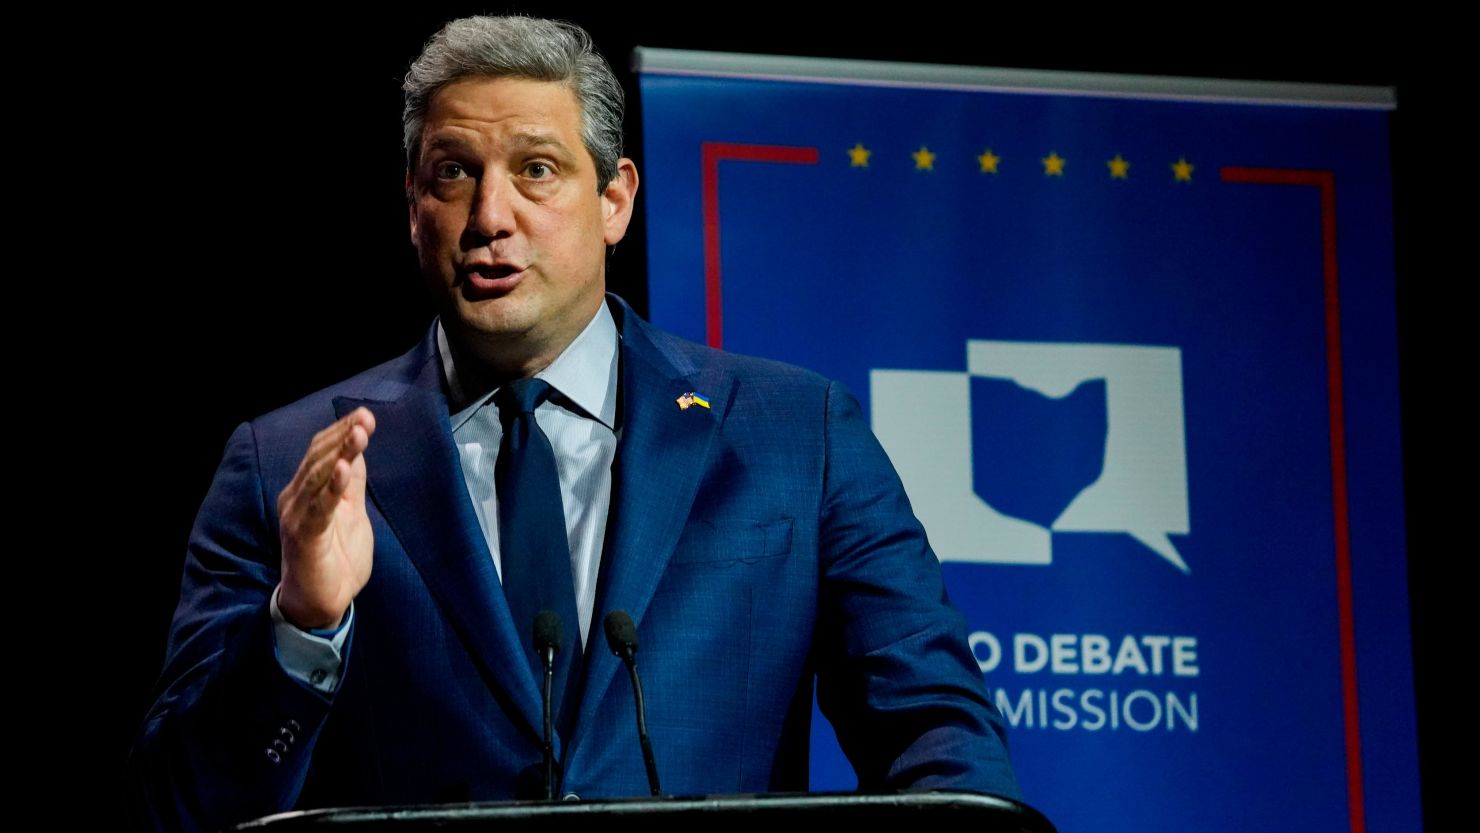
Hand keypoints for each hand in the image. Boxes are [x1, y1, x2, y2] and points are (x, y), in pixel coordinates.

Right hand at [276, 407, 376, 629]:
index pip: (321, 452)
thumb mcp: (351, 514)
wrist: (322, 603)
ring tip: (358, 434)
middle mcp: (296, 499)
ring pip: (317, 478)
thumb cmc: (335, 559)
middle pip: (318, 459)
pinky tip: (344, 470)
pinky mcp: (303, 537)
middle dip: (342, 436)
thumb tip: (356, 453)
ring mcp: (297, 517)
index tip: (365, 414)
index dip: (341, 432)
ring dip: (339, 454)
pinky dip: (332, 488)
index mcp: (307, 491)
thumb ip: (351, 486)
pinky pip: (319, 508)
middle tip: (364, 418)